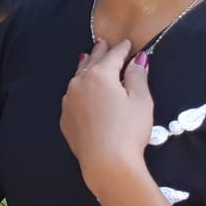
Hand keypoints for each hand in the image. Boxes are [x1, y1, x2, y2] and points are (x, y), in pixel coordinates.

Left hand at [61, 40, 152, 196]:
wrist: (106, 161)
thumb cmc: (129, 130)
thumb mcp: (140, 100)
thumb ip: (137, 77)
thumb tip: (138, 60)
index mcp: (100, 76)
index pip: (113, 56)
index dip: (121, 49)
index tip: (126, 44)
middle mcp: (79, 84)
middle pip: (91, 63)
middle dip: (99, 52)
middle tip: (103, 43)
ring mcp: (69, 101)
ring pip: (77, 78)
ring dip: (85, 67)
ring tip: (87, 58)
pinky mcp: (65, 118)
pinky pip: (72, 96)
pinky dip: (79, 88)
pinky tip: (81, 89)